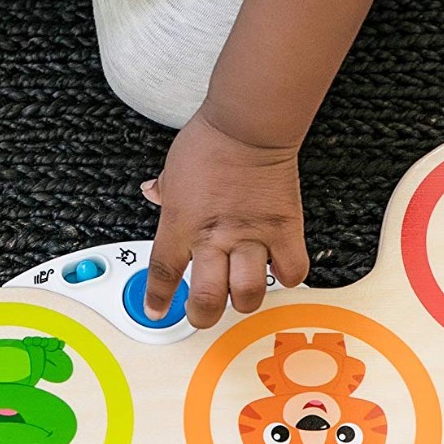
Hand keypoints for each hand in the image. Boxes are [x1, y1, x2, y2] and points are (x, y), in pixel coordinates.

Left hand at [141, 109, 310, 328]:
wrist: (248, 126)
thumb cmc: (209, 141)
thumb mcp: (172, 167)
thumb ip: (164, 190)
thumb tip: (152, 193)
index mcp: (181, 223)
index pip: (164, 273)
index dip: (158, 299)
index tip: (157, 312)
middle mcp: (214, 236)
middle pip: (207, 299)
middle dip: (202, 316)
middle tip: (202, 313)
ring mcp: (251, 236)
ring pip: (248, 293)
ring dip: (242, 300)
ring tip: (240, 293)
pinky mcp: (284, 229)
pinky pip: (290, 270)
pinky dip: (284, 275)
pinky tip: (277, 268)